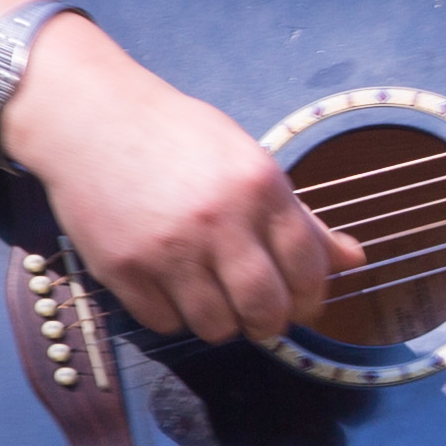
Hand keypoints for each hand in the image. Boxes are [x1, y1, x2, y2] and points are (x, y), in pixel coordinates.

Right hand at [0, 13, 363, 342]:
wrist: (92, 118)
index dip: (312, 297)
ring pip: (217, 327)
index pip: (308, 270)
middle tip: (262, 315)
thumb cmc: (177, 136)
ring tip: (214, 297)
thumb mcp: (248, 161)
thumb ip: (300, 217)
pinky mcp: (124, 269)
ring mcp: (169, 249)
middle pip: (267, 310)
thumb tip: (353, 260)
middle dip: (271, 323)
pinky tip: (173, 286)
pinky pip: (166, 323)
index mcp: (260, 187)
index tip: (302, 302)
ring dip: (224, 323)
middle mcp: (219, 221)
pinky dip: (175, 315)